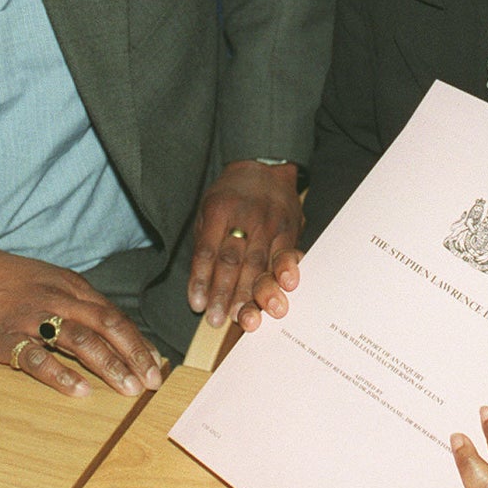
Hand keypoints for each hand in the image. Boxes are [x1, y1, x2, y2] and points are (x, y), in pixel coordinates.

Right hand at [0, 231, 163, 397]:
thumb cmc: (3, 279)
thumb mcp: (47, 280)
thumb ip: (76, 302)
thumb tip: (108, 330)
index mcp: (70, 286)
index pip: (114, 315)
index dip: (138, 341)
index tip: (157, 364)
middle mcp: (57, 298)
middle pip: (106, 326)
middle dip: (134, 355)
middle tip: (152, 382)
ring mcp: (31, 317)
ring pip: (80, 339)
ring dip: (108, 365)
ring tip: (128, 389)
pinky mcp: (5, 336)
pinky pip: (37, 357)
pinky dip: (60, 374)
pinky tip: (79, 391)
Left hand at [188, 160, 301, 327]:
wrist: (264, 167)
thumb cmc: (231, 196)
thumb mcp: (208, 210)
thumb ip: (205, 245)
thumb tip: (199, 289)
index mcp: (219, 209)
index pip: (207, 251)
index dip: (201, 280)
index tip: (197, 305)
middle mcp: (246, 216)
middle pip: (233, 261)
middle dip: (224, 293)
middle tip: (217, 320)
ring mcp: (271, 223)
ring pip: (260, 263)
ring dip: (252, 293)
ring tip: (246, 318)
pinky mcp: (291, 229)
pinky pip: (286, 255)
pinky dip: (285, 272)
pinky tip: (285, 287)